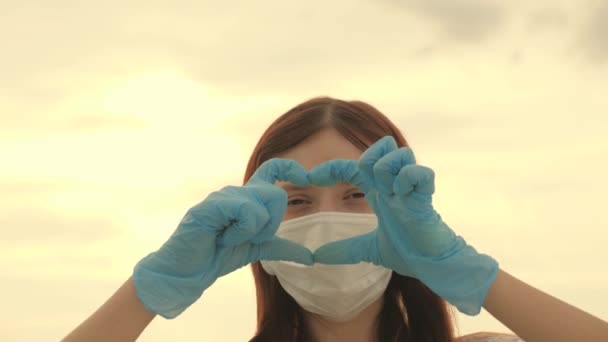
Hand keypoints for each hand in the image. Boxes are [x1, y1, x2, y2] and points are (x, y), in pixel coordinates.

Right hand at [133, 158, 313, 318]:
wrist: (187, 271)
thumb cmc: (217, 255)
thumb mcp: (256, 250)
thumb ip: (281, 248)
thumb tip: (311, 257)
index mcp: (249, 198)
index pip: (273, 168)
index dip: (292, 167)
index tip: (306, 177)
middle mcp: (238, 192)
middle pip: (277, 194)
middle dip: (271, 224)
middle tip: (249, 238)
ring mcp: (224, 196)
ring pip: (262, 205)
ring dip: (252, 231)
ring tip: (230, 239)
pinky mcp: (213, 205)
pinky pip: (246, 212)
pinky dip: (241, 231)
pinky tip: (223, 238)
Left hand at [310, 136, 498, 314]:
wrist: (432, 265)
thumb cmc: (407, 251)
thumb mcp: (367, 249)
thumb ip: (344, 249)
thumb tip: (316, 257)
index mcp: (379, 193)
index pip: (353, 166)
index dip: (331, 168)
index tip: (312, 178)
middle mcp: (393, 185)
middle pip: (381, 147)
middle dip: (369, 160)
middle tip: (369, 186)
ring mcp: (410, 188)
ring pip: (398, 153)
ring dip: (387, 169)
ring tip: (389, 192)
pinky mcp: (425, 197)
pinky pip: (417, 172)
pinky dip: (408, 179)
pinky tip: (403, 195)